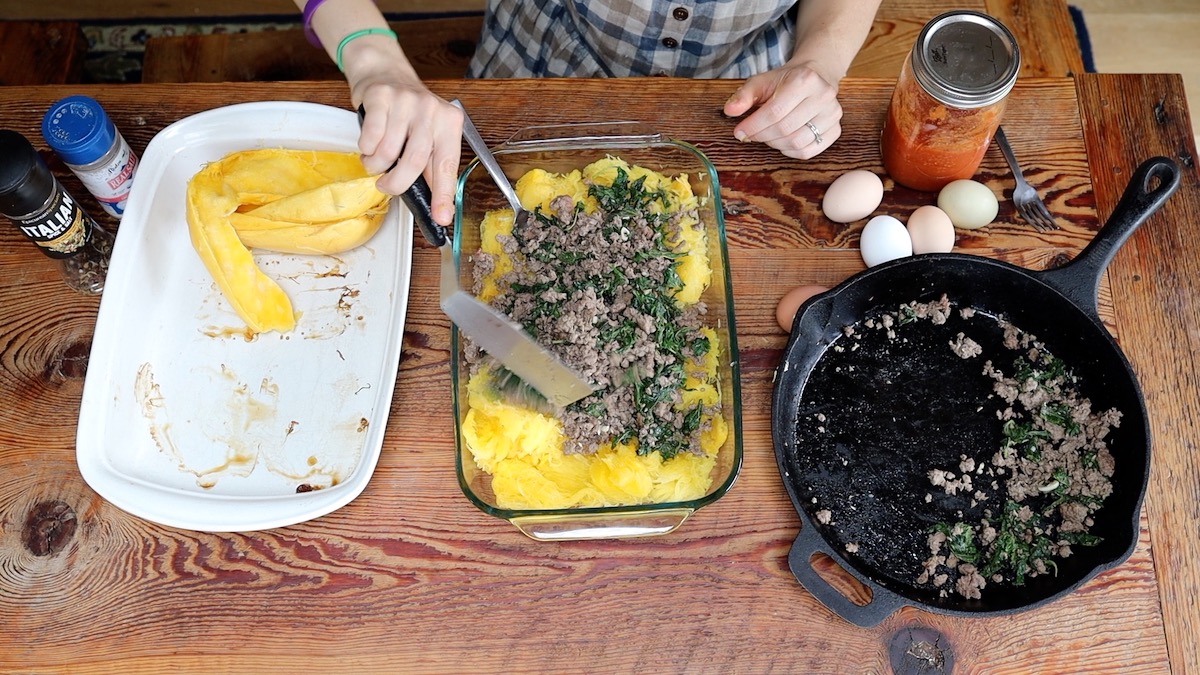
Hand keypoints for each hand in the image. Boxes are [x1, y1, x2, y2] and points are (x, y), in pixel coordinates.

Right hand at [353, 76, 463, 226]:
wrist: (385, 72)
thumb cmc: (409, 112)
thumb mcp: (429, 135)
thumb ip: (432, 168)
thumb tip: (438, 206)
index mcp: (449, 123)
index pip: (447, 165)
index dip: (444, 194)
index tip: (442, 217)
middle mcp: (431, 110)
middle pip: (413, 162)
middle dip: (396, 184)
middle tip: (387, 186)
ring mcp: (406, 101)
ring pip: (387, 152)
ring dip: (376, 165)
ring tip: (376, 159)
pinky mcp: (381, 96)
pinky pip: (369, 138)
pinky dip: (365, 148)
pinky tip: (369, 142)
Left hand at [723, 61, 842, 159]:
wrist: (815, 77)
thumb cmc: (786, 81)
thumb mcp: (762, 81)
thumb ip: (744, 95)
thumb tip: (730, 111)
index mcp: (805, 79)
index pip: (775, 111)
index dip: (753, 125)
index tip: (739, 132)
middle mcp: (824, 96)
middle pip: (785, 128)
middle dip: (762, 135)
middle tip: (751, 135)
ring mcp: (833, 115)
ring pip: (796, 142)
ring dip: (774, 144)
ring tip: (767, 135)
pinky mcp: (835, 130)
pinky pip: (808, 151)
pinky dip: (789, 151)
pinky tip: (782, 140)